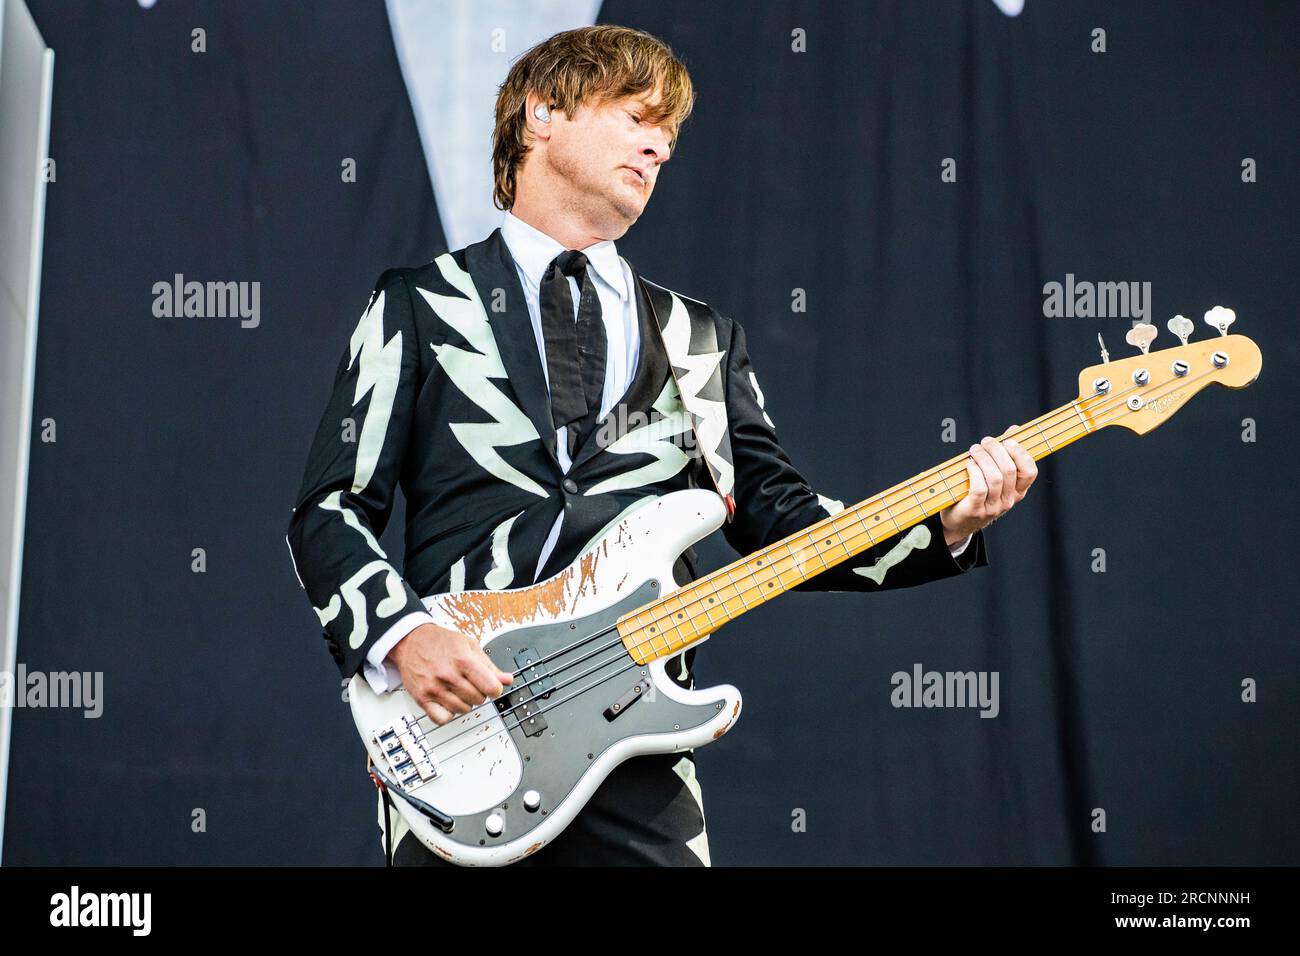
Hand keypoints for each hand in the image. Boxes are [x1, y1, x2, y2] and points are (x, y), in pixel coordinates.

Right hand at [388, 623, 513, 725]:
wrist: (410, 640)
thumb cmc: (439, 641)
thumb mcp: (469, 645)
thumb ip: (489, 665)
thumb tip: (508, 679)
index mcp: (463, 660)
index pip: (491, 687)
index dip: (496, 688)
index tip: (492, 686)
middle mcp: (448, 675)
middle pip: (478, 700)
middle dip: (479, 693)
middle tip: (471, 684)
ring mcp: (434, 688)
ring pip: (463, 710)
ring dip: (464, 703)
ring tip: (458, 690)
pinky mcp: (422, 698)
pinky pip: (442, 719)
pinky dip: (448, 714)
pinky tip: (448, 702)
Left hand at [940, 424, 1037, 545]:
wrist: (958, 522)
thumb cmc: (977, 492)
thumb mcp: (994, 475)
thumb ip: (1004, 454)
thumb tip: (1015, 429)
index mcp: (1018, 491)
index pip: (1030, 472)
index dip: (1021, 453)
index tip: (1008, 440)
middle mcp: (1009, 500)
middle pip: (1009, 470)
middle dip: (997, 450)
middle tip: (985, 441)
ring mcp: (993, 507)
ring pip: (995, 478)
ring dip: (983, 458)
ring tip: (974, 450)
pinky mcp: (976, 510)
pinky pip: (979, 488)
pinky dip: (974, 472)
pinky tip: (969, 464)